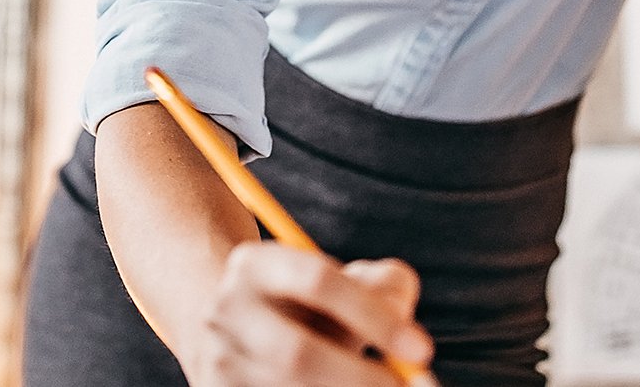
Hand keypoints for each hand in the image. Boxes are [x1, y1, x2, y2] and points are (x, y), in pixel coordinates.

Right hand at [182, 243, 437, 385]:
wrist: (238, 337)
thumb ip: (389, 291)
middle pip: (296, 353)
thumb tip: (413, 352)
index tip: (423, 350)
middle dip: (360, 379)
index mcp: (255, 264)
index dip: (375, 316)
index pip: (318, 280)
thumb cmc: (318, 308)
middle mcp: (225, 310)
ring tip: (365, 383)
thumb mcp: (351, 283)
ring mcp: (216, 361)